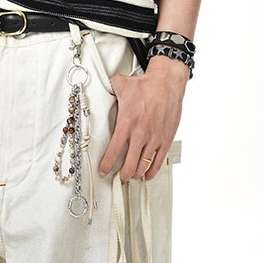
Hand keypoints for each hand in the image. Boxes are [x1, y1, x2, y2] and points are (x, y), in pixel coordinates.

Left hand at [98, 57, 187, 181]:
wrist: (167, 83)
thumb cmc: (145, 85)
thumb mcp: (120, 84)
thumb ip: (107, 89)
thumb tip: (96, 88)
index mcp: (127, 122)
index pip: (114, 151)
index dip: (107, 165)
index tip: (103, 172)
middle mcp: (140, 133)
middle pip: (129, 165)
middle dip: (122, 175)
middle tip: (118, 178)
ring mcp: (154, 138)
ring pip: (143, 166)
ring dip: (135, 174)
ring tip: (130, 175)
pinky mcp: (166, 139)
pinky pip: (158, 162)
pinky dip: (152, 172)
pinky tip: (147, 175)